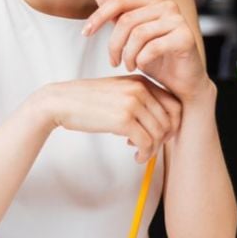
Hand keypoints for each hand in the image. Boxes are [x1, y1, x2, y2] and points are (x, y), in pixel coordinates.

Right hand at [29, 75, 181, 162]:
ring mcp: (132, 103)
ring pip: (159, 133)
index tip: (160, 135)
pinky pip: (146, 143)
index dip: (173, 124)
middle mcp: (140, 89)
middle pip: (170, 120)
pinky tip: (135, 156)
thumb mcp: (118, 93)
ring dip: (153, 149)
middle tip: (149, 146)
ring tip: (140, 153)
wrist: (61, 102)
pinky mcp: (123, 119)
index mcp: (141, 81)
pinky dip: (144, 154)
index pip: (175, 104)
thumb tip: (163, 125)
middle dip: (163, 139)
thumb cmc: (88, 101)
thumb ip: (140, 101)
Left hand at [84, 0, 210, 101]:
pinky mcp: (186, 37)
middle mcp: (168, 6)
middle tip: (113, 62)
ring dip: (128, 55)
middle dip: (114, 44)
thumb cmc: (158, 60)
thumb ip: (118, 17)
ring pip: (138, 34)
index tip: (86, 33)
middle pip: (127, 20)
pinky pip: (152, 47)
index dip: (99, 16)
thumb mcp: (132, 38)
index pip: (119, 1)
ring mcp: (178, 20)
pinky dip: (142, 60)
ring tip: (128, 66)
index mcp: (153, 1)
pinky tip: (141, 67)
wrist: (183, 83)